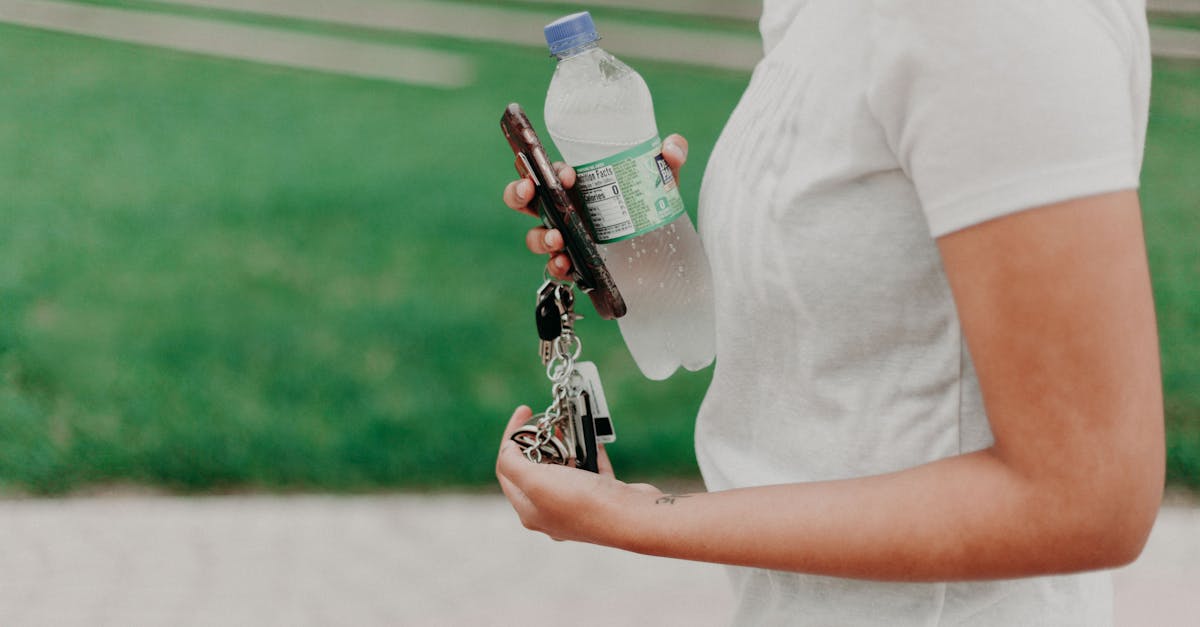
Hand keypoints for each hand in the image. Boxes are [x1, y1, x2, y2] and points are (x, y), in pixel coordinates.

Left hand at [495, 405, 662, 543]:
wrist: (632, 517)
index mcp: (530, 510)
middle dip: (540, 441)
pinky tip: (591, 437)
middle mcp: (551, 511)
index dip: (511, 438)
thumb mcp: (535, 481)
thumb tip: (507, 450)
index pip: (508, 469)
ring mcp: (578, 505)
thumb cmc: (581, 502)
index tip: (524, 412)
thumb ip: (512, 464)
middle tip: (546, 420)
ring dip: (566, 444)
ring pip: (565, 468)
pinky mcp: (603, 497)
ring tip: (568, 424)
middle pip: (535, 469)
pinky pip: (591, 469)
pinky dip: (589, 451)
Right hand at [500, 134, 688, 280]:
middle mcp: (565, 210)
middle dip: (518, 193)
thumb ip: (671, 156)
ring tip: (557, 240)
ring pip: (536, 236)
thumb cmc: (653, 205)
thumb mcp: (662, 178)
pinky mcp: (577, 264)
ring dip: (540, 237)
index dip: (549, 169)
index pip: (551, 172)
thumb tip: (672, 148)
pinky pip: (556, 268)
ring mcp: (568, 238)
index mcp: (577, 184)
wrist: (665, 250)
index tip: (568, 175)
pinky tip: (565, 266)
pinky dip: (556, 267)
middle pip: (526, 199)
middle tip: (528, 191)